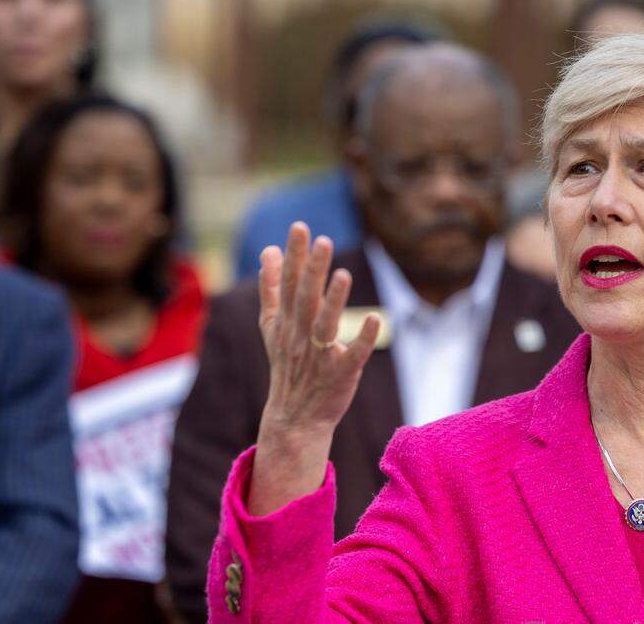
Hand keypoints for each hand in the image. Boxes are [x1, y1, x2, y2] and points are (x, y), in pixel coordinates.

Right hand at [248, 223, 379, 515]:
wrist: (294, 416)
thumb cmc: (288, 364)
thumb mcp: (272, 325)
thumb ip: (271, 287)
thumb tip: (269, 250)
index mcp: (285, 322)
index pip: (290, 284)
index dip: (295, 256)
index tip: (300, 227)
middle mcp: (300, 336)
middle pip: (306, 299)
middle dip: (313, 270)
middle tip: (322, 240)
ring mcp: (320, 356)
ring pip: (326, 325)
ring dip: (334, 301)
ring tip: (342, 274)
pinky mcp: (341, 374)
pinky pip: (353, 355)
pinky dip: (362, 338)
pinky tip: (374, 319)